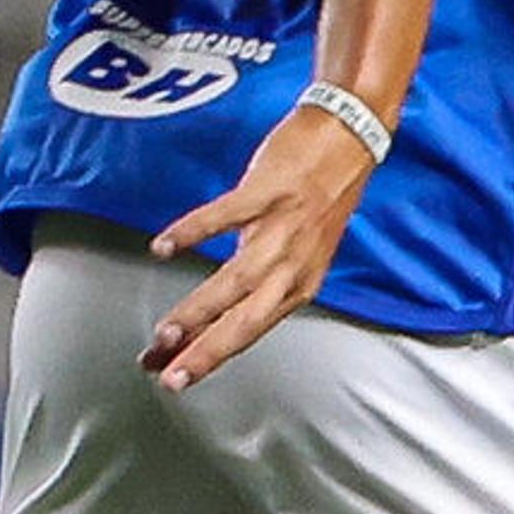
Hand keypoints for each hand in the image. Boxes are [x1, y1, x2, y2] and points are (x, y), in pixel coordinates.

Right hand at [140, 105, 378, 391]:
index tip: (177, 378)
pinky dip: (193, 232)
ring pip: (236, 280)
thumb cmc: (321, 192)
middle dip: (206, 352)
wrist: (350, 134)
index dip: (212, 357)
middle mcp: (294, 262)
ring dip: (198, 310)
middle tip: (170, 376)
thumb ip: (259, 279)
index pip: (251, 330)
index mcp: (301, 281)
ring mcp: (282, 227)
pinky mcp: (269, 191)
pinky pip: (225, 216)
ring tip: (165, 332)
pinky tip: (163, 246)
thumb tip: (208, 309)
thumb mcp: (299, 248)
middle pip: (246, 319)